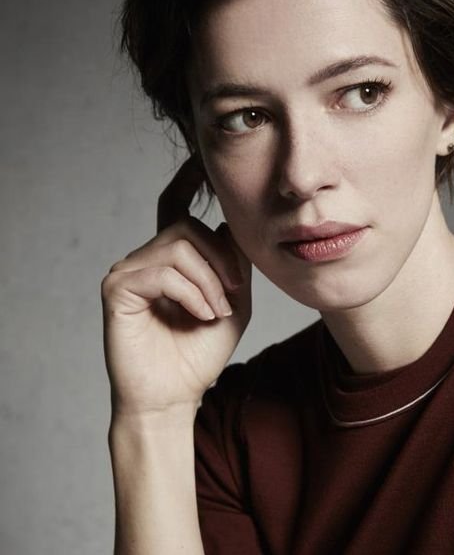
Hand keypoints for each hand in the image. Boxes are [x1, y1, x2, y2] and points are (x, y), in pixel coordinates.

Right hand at [101, 155, 252, 418]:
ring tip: (217, 311)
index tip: (203, 158)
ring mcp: (127, 271)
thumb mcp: (234, 302)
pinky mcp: (116, 288)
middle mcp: (144, 259)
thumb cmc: (199, 355)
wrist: (174, 396)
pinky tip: (201, 315)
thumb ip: (234, 262)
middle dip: (222, 257)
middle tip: (235, 292)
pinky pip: (163, 270)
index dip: (186, 180)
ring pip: (179, 246)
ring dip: (210, 281)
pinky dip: (192, 292)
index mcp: (170, 260)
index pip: (174, 208)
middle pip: (187, 226)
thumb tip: (226, 223)